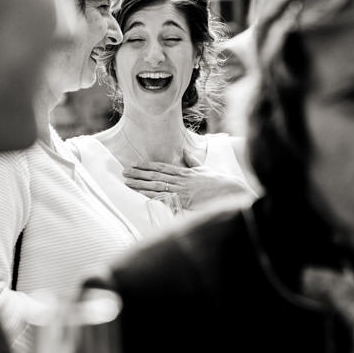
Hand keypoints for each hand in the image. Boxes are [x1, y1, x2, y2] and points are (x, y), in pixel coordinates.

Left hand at [122, 148, 254, 210]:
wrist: (229, 192)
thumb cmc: (217, 182)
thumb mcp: (203, 168)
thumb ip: (191, 160)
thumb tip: (184, 150)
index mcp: (184, 171)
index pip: (161, 167)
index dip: (146, 165)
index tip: (134, 164)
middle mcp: (180, 180)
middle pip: (155, 175)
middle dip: (138, 174)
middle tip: (124, 172)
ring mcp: (181, 191)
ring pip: (156, 186)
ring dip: (140, 184)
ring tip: (127, 182)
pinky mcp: (184, 201)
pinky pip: (165, 199)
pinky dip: (152, 197)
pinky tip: (141, 195)